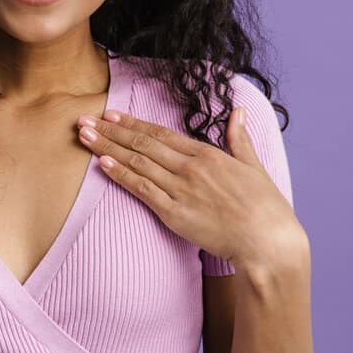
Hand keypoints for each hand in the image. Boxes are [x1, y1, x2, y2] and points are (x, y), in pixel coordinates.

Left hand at [76, 107, 305, 272]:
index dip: (133, 123)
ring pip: (137, 164)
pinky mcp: (176, 214)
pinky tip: (103, 165)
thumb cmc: (266, 208)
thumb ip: (239, 138)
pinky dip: (122, 176)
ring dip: (108, 148)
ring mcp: (181, 190)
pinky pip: (143, 191)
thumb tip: (238, 110)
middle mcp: (190, 168)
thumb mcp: (253, 166)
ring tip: (84, 137)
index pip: (161, 134)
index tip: (111, 114)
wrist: (269, 242)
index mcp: (207, 154)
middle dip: (110, 131)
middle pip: (142, 144)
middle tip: (83, 120)